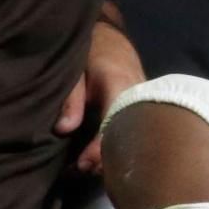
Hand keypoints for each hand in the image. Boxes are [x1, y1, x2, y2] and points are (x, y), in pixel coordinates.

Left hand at [55, 20, 144, 173]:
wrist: (112, 38)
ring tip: (83, 167)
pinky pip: (134, 134)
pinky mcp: (143, 112)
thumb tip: (63, 130)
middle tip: (79, 171)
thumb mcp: (76, 69)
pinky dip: (117, 147)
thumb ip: (72, 98)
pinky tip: (97, 156)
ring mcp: (144, 107)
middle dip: (105, 161)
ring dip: (110, 156)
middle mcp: (139, 100)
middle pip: (128, 141)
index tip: (82, 165)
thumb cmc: (92, 50)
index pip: (113, 126)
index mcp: (121, 88)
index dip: (99, 150)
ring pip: (133, 140)